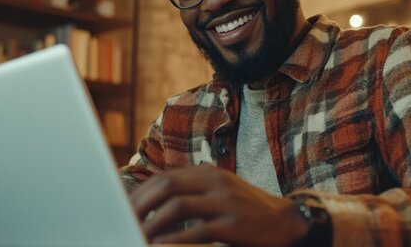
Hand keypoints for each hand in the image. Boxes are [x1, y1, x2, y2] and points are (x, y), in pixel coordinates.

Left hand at [129, 164, 308, 245]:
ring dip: (152, 223)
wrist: (286, 222)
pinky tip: (161, 246)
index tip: (124, 209)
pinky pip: (197, 231)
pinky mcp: (235, 225)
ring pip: (178, 206)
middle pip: (167, 186)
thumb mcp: (219, 190)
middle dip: (141, 205)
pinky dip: (175, 239)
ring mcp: (226, 202)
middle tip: (124, 221)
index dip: (141, 193)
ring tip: (138, 235)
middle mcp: (216, 182)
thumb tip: (154, 200)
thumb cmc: (245, 210)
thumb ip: (192, 190)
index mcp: (209, 172)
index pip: (165, 177)